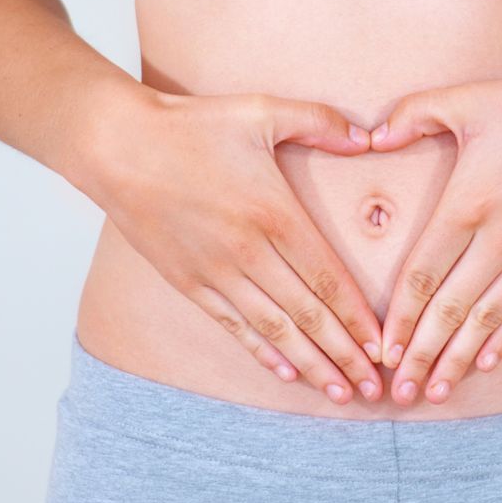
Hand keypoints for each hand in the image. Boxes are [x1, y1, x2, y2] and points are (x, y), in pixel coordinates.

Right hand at [69, 85, 386, 404]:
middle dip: (345, 355)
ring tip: (341, 392)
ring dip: (311, 364)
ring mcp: (216, 272)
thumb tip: (367, 136)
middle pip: (307, 314)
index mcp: (273, 213)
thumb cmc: (192, 126)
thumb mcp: (262, 110)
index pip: (327, 278)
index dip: (358, 317)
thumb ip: (320, 121)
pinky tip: (287, 373)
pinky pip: (233, 326)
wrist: (119, 147)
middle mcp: (248, 251)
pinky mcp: (188, 282)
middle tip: (375, 387)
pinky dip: (263, 352)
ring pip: (274, 329)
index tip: (383, 345)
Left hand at [367, 60, 501, 405]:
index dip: (399, 319)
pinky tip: (488, 364)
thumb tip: (369, 137)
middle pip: (449, 311)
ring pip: (486, 320)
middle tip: (398, 394)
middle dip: (421, 356)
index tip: (381, 351)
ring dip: (458, 360)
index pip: (422, 276)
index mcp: (466, 205)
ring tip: (436, 393)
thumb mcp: (466, 99)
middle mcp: (497, 240)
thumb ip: (411, 116)